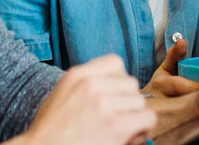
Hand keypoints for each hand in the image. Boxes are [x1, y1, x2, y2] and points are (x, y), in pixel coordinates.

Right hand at [21, 54, 155, 144]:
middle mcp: (91, 85)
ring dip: (134, 116)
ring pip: (139, 101)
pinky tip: (130, 135)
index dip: (118, 80)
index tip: (113, 95)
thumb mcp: (63, 94)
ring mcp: (103, 104)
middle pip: (130, 83)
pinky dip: (143, 127)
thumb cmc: (51, 130)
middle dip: (127, 101)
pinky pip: (147, 117)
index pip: (115, 62)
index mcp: (77, 75)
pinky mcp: (114, 125)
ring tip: (119, 128)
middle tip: (116, 117)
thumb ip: (89, 84)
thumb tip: (119, 88)